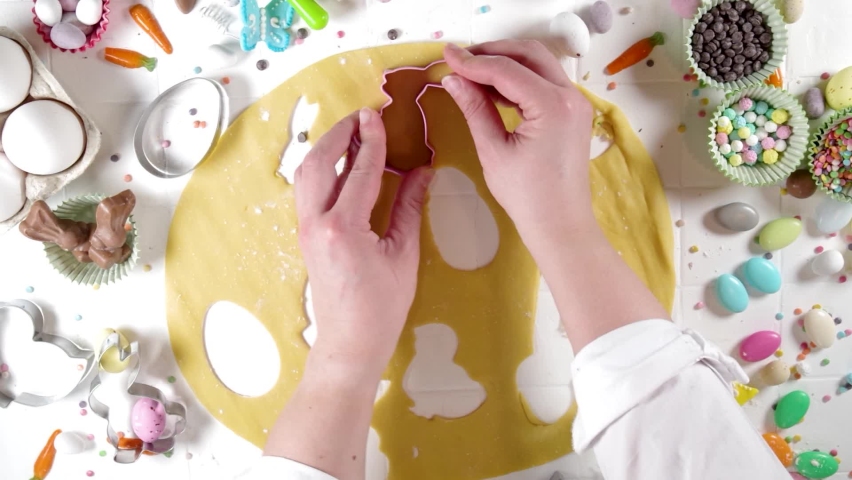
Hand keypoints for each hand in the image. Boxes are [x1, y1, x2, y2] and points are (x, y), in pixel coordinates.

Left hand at [295, 108, 432, 376]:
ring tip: (351, 133)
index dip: (372, 141)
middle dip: (340, 133)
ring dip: (325, 148)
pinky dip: (321, 168)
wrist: (350, 342)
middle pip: (319, 162)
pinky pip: (307, 190)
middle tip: (362, 117)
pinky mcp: (306, 235)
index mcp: (344, 228)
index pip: (360, 171)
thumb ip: (409, 207)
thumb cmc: (382, 307)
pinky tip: (340, 163)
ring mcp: (306, 229)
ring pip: (305, 174)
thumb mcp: (403, 254)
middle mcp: (317, 224)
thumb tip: (421, 172)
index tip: (378, 116)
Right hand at [442, 41, 594, 245]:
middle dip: (492, 52)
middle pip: (528, 54)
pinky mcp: (572, 112)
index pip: (506, 70)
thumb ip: (475, 109)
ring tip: (472, 73)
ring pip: (539, 64)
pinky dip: (520, 79)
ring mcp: (575, 104)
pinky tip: (493, 89)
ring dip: (507, 63)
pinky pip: (545, 82)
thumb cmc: (527, 196)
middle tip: (460, 60)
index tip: (446, 56)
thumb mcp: (493, 151)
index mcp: (552, 106)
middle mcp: (570, 97)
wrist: (560, 223)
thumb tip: (452, 79)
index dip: (473, 61)